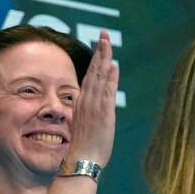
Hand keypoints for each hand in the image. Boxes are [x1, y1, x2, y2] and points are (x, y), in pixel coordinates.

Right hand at [64, 31, 118, 166]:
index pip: (91, 76)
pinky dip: (109, 77)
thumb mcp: (85, 125)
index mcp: (82, 102)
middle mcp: (87, 100)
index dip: (96, 60)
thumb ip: (90, 112)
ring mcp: (94, 105)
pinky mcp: (102, 112)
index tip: (101, 46)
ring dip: (103, 58)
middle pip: (94, 71)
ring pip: (99, 76)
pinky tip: (112, 65)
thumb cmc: (84, 147)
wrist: (82, 159)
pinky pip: (106, 90)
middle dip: (100, 52)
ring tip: (106, 42)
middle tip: (103, 34)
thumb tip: (96, 105)